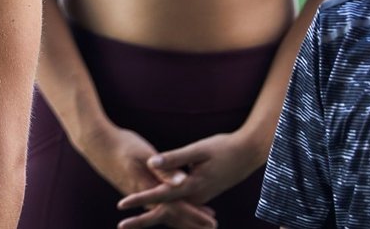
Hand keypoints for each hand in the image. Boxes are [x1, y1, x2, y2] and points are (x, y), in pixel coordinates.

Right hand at [79, 122, 218, 228]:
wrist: (96, 142)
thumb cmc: (121, 144)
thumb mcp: (144, 153)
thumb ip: (164, 169)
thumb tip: (183, 182)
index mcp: (148, 187)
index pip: (176, 206)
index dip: (194, 214)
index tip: (211, 221)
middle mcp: (143, 196)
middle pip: (171, 214)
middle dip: (191, 221)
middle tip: (212, 226)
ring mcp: (137, 193)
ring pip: (164, 211)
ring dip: (182, 217)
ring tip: (199, 221)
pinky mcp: (133, 188)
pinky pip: (155, 205)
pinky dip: (170, 209)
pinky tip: (176, 206)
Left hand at [117, 130, 264, 225]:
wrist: (248, 154)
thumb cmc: (224, 148)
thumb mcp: (199, 150)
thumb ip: (175, 158)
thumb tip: (152, 163)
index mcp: (192, 187)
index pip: (160, 196)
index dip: (139, 200)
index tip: (121, 206)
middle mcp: (195, 197)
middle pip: (165, 212)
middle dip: (143, 219)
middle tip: (121, 225)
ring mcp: (199, 198)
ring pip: (173, 212)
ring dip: (154, 217)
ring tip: (133, 223)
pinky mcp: (201, 194)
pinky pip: (181, 208)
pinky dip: (169, 212)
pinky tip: (158, 212)